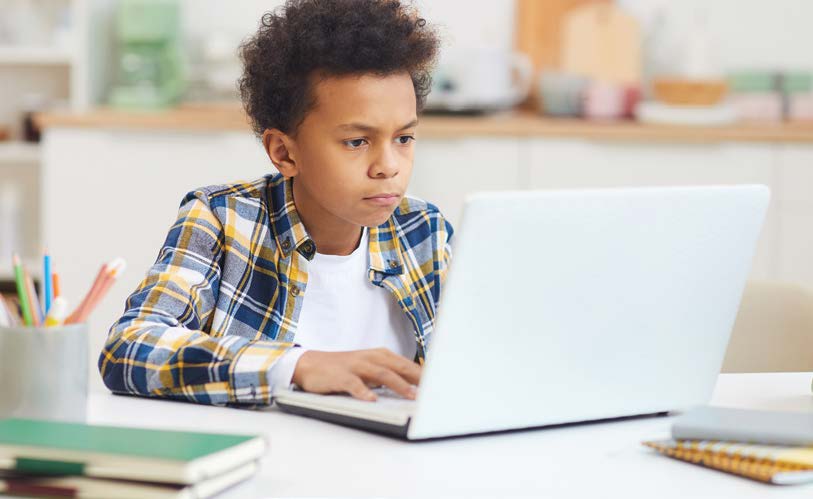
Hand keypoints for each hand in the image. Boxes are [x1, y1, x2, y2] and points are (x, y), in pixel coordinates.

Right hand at [291, 348, 421, 400]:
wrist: (310, 364)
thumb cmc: (345, 369)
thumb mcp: (369, 369)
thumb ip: (390, 375)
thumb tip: (415, 387)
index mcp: (380, 356)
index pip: (407, 364)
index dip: (424, 374)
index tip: (440, 384)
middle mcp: (370, 358)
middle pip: (398, 367)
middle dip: (417, 378)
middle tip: (433, 391)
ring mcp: (356, 366)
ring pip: (381, 374)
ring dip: (398, 385)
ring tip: (411, 396)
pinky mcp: (340, 376)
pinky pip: (354, 384)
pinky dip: (364, 391)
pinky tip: (372, 400)